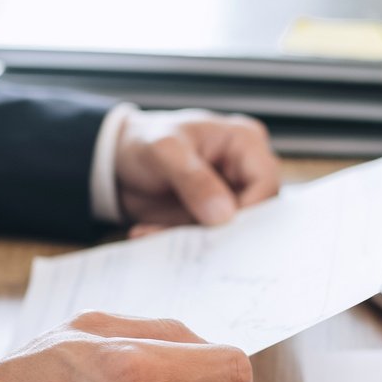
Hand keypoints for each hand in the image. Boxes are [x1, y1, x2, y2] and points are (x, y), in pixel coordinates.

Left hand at [113, 108, 279, 235]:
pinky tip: (151, 233)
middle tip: (190, 240)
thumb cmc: (143, 140)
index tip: (219, 227)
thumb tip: (224, 215)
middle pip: (257, 211)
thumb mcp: (164, 151)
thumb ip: (194, 180)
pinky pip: (209, 238)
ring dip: (197, 239)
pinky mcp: (212, 217)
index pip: (266, 183)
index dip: (250, 209)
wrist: (115, 160)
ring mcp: (229, 195)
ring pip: (232, 230)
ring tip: (156, 233)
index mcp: (245, 141)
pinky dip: (183, 241)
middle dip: (222, 230)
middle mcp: (244, 169)